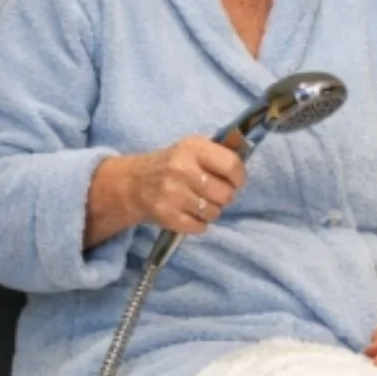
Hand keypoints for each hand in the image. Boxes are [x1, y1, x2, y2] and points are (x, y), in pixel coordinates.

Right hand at [129, 135, 246, 233]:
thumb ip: (217, 154)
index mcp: (193, 148)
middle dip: (224, 197)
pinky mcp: (166, 215)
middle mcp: (182, 169)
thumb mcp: (191, 149)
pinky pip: (200, 227)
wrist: (133, 183)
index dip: (239, 177)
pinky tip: (189, 213)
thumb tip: (243, 168)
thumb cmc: (171, 164)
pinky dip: (199, 224)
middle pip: (225, 194)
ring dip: (211, 211)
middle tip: (214, 194)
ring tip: (199, 203)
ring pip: (214, 212)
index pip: (232, 165)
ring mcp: (173, 194)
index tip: (234, 181)